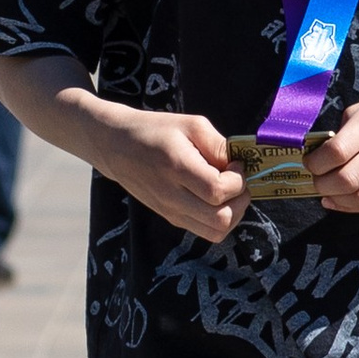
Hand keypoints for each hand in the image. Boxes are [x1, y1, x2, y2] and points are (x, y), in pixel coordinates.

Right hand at [89, 105, 245, 239]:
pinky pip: (205, 231)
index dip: (238, 180)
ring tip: (230, 191)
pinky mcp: (171, 218)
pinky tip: (217, 198)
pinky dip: (220, 219)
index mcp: (177, 168)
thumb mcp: (191, 125)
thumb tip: (242, 164)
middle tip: (238, 180)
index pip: (217, 191)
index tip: (237, 164)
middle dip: (240, 200)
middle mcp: (173, 197)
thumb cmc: (155, 131)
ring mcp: (171, 212)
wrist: (116, 147)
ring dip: (233, 213)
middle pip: (221, 220)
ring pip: (216, 232)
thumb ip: (219, 145)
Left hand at [306, 76, 358, 214]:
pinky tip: (342, 200)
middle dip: (321, 184)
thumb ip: (346, 127)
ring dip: (335, 199)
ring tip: (328, 192)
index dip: (315, 163)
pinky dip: (354, 206)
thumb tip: (321, 153)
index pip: (335, 153)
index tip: (310, 162)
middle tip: (316, 179)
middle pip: (344, 180)